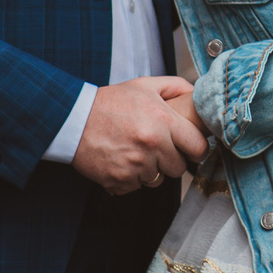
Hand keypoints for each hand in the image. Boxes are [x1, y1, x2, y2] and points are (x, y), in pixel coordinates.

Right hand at [73, 75, 207, 193]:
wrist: (74, 119)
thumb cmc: (111, 102)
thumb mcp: (145, 85)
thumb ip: (175, 86)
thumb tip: (196, 94)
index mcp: (163, 120)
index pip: (198, 147)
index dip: (196, 149)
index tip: (190, 148)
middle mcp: (152, 145)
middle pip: (179, 167)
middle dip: (171, 159)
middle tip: (157, 147)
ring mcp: (135, 165)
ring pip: (158, 179)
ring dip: (150, 170)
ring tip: (135, 151)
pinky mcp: (120, 180)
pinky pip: (137, 186)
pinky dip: (131, 177)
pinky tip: (121, 160)